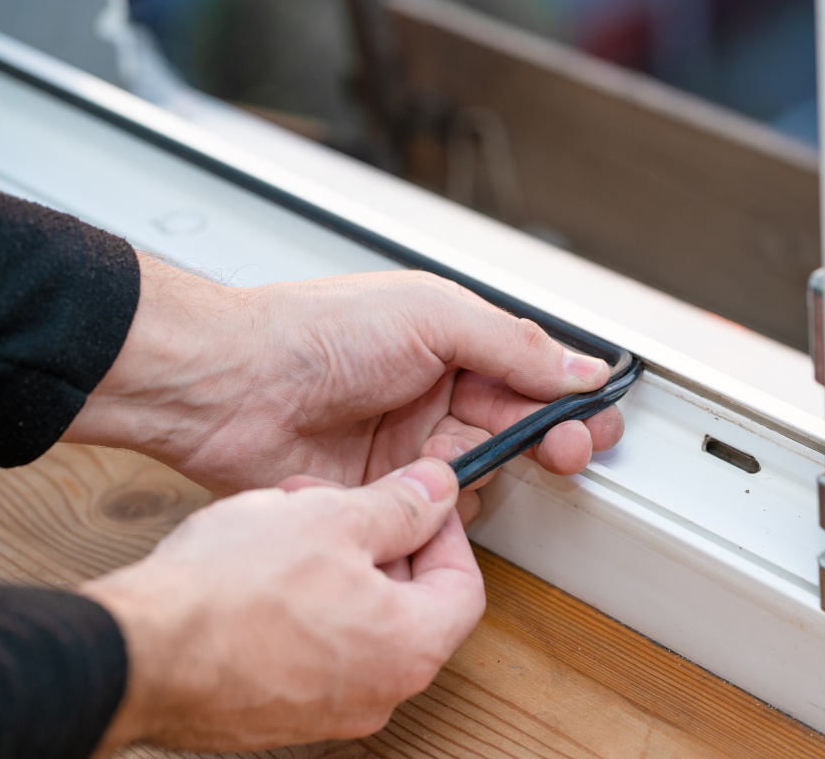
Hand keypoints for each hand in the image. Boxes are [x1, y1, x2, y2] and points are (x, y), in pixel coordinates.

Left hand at [64, 256, 625, 519]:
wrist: (227, 385)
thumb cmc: (314, 331)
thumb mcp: (433, 318)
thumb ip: (514, 346)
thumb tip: (579, 366)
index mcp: (449, 338)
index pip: (530, 370)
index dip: (568, 395)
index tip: (597, 416)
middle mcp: (433, 389)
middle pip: (514, 423)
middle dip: (549, 437)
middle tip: (571, 450)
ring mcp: (407, 441)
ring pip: (481, 468)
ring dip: (492, 470)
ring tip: (480, 457)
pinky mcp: (380, 488)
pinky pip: (435, 506)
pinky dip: (448, 505)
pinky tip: (444, 493)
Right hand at [82, 458, 482, 751]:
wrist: (136, 653)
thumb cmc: (230, 591)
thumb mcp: (333, 518)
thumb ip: (400, 507)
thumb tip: (438, 492)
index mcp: (410, 648)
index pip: (463, 585)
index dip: (445, 532)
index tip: (419, 502)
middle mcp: (379, 693)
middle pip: (410, 603)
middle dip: (379, 540)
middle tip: (339, 502)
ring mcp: (327, 711)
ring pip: (356, 621)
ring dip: (335, 564)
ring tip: (287, 522)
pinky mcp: (277, 713)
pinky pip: (312, 648)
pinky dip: (302, 604)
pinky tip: (260, 566)